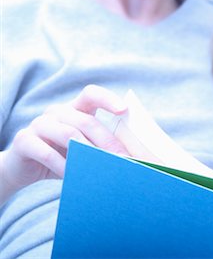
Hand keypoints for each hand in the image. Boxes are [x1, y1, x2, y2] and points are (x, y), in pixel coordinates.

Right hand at [0, 85, 128, 204]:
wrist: (24, 168)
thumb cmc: (62, 156)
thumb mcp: (83, 148)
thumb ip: (101, 146)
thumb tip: (130, 157)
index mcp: (74, 109)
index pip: (91, 94)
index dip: (107, 99)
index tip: (124, 110)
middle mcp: (56, 112)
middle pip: (86, 121)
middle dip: (107, 141)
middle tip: (122, 159)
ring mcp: (39, 124)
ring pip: (68, 134)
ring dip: (88, 153)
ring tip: (102, 168)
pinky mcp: (24, 140)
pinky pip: (47, 153)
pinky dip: (63, 165)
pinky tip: (74, 176)